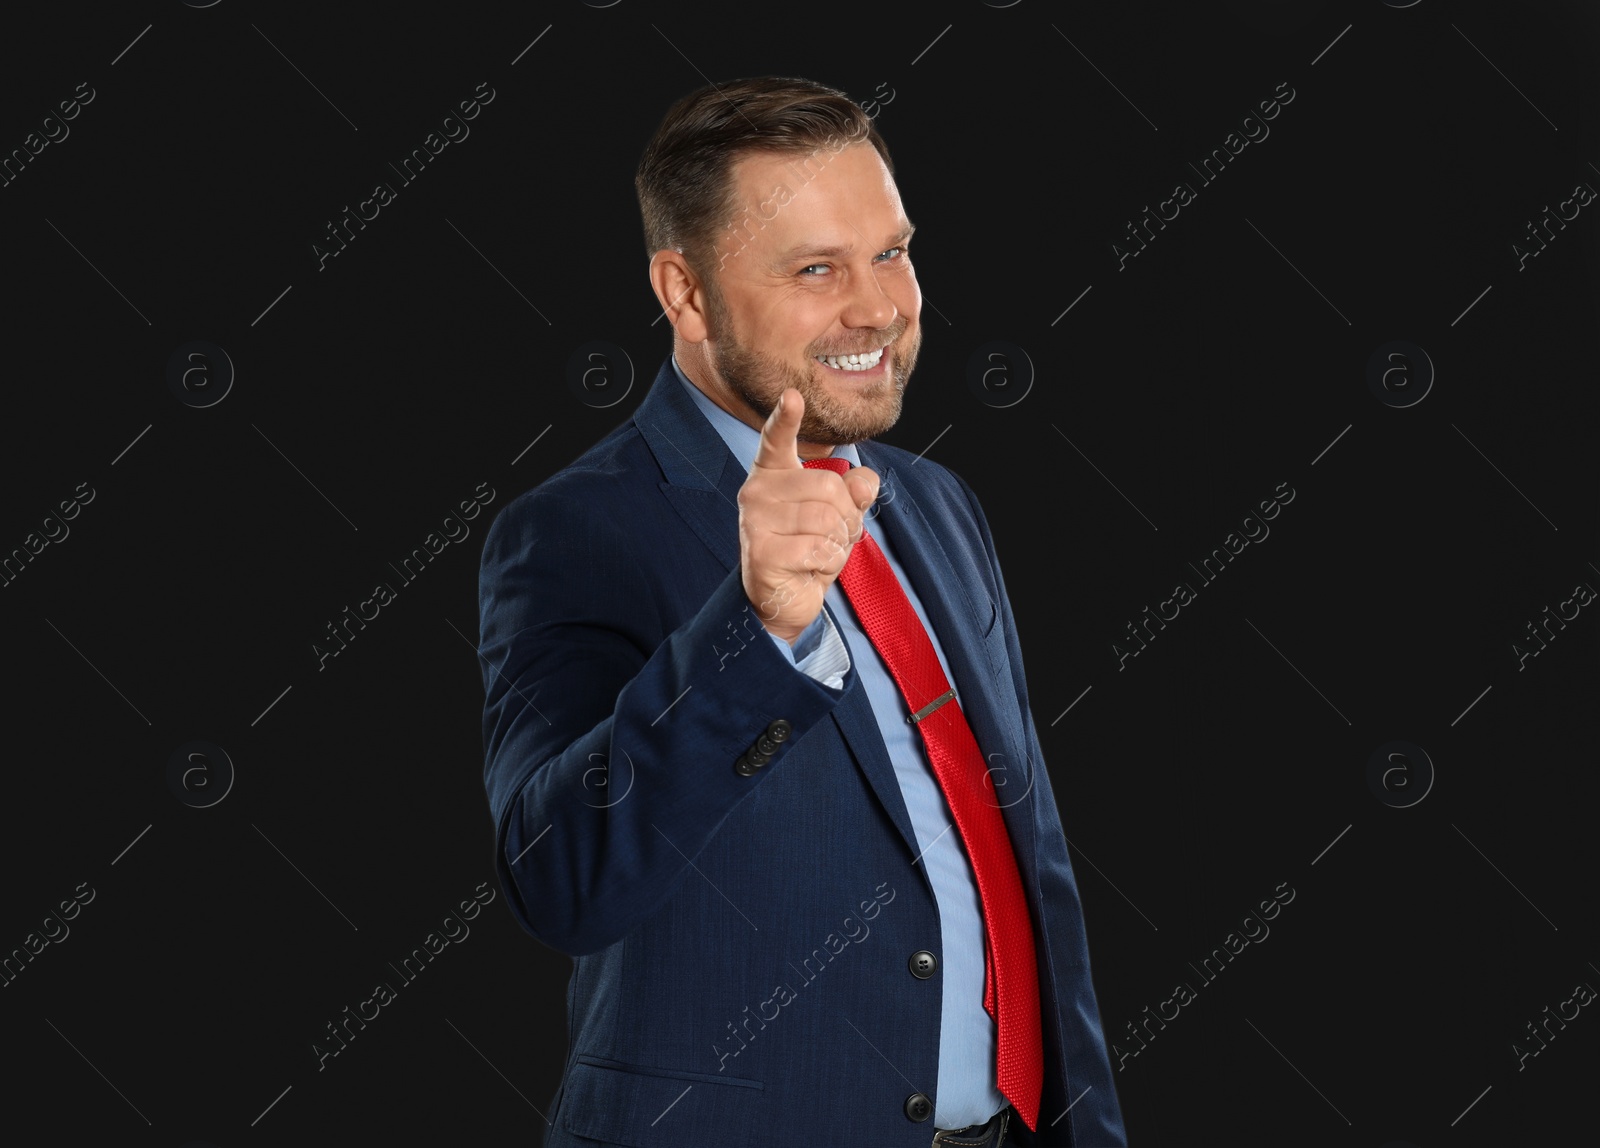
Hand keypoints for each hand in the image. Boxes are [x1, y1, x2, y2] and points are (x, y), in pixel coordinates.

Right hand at [738, 387, 879, 642]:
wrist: (782, 599)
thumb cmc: (808, 549)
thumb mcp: (839, 516)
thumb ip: (855, 492)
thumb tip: (865, 481)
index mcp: (773, 473)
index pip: (776, 439)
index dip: (785, 418)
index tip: (792, 396)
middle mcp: (757, 491)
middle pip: (827, 486)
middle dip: (846, 516)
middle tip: (834, 536)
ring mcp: (754, 520)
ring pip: (825, 519)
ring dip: (838, 542)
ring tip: (822, 552)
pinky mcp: (759, 551)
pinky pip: (817, 548)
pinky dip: (827, 563)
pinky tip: (811, 569)